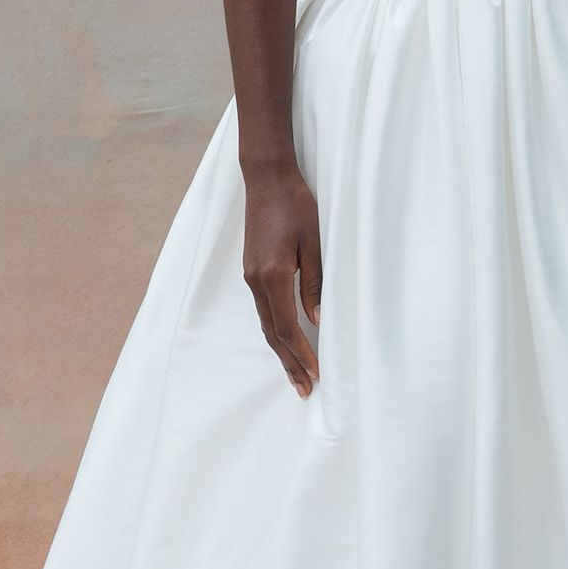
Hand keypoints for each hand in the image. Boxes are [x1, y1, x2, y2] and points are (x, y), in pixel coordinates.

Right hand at [242, 160, 322, 397]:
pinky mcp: (251, 270)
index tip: (316, 373)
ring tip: (296, 375)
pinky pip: (263, 310)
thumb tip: (316, 320)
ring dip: (281, 351)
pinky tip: (285, 341)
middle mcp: (256, 281)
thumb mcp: (314, 243)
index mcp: (273, 275)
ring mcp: (250, 276)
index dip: (302, 353)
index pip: (286, 327)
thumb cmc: (296, 204)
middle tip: (304, 390)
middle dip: (289, 363)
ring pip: (265, 324)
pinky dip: (274, 331)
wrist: (267, 178)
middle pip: (271, 334)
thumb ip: (314, 283)